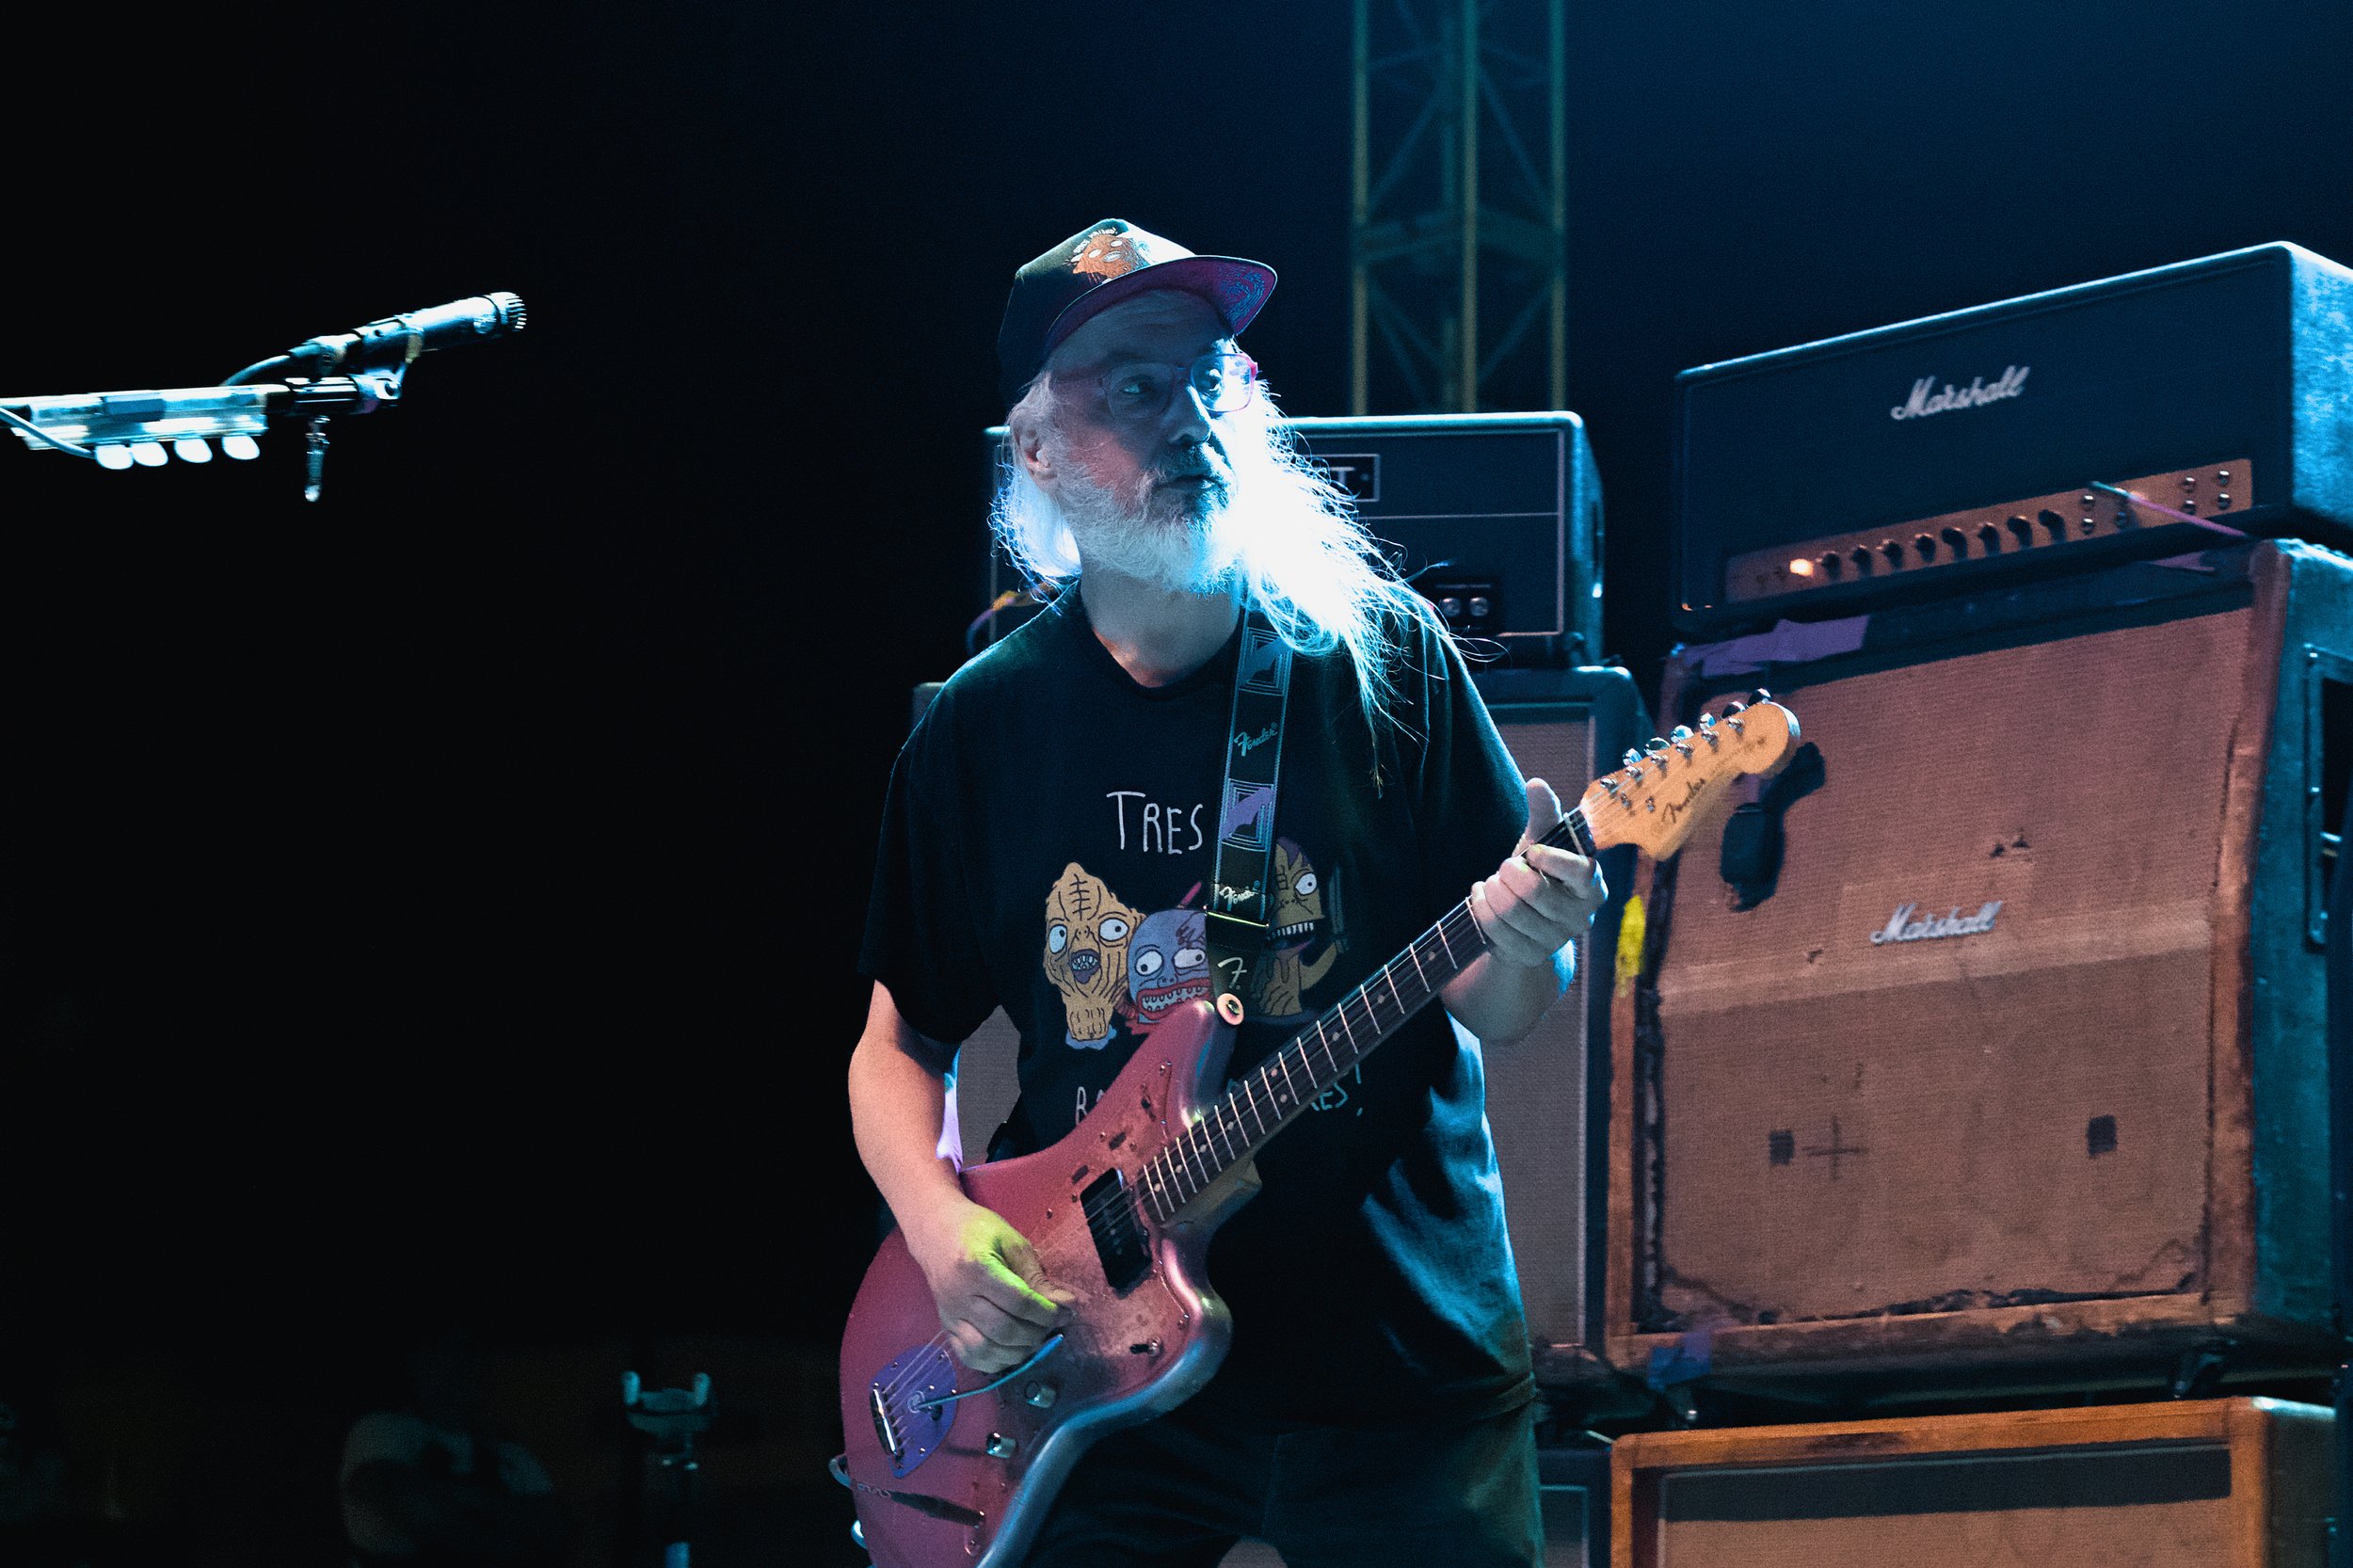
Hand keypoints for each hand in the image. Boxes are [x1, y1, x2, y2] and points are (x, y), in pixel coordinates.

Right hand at [905, 1195, 1073, 1372]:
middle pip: (1003, 1330)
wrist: (935, 1232)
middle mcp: (958, 1296)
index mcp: (975, 1267)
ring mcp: (949, 1315)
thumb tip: (1066, 1305)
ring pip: (986, 1350)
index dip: (1047, 1313)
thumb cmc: (978, 1230)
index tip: (1065, 1312)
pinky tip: (1012, 1350)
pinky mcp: (945, 1328)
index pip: (1019, 1302)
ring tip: (1033, 1339)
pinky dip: (995, 1361)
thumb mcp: (1012, 1243)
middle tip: (1051, 1326)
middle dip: (1036, 1334)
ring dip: (1017, 1352)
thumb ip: (1037, 1277)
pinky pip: (970, 1357)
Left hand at [1468, 778, 1606, 967]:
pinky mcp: (1530, 956)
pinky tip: (1481, 898)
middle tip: (1504, 867)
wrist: (1526, 915)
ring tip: (1492, 882)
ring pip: (1511, 911)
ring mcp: (1556, 940)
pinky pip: (1496, 931)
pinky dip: (1481, 909)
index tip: (1531, 851)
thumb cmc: (1539, 870)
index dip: (1551, 858)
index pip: (1580, 871)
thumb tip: (1536, 783)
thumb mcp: (1543, 840)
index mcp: (1592, 885)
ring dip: (1492, 890)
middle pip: (1533, 891)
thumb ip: (1545, 812)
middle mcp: (1581, 917)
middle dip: (1508, 872)